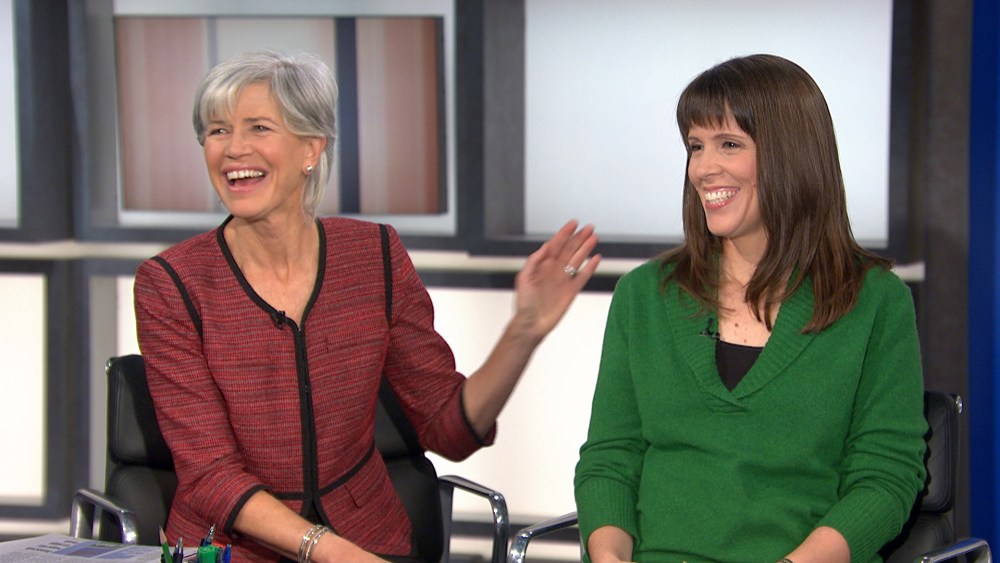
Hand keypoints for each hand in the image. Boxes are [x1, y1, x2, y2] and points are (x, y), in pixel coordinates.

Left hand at [511, 220, 600, 339]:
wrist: (531, 324)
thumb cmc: (524, 303)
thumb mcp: (524, 278)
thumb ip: (534, 261)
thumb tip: (545, 246)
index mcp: (543, 265)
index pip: (556, 244)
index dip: (565, 233)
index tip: (574, 223)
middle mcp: (554, 270)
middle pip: (570, 249)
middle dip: (579, 237)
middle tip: (589, 227)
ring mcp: (564, 279)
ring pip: (578, 259)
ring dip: (586, 248)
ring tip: (594, 237)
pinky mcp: (572, 291)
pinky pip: (583, 276)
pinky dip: (590, 267)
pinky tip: (596, 258)